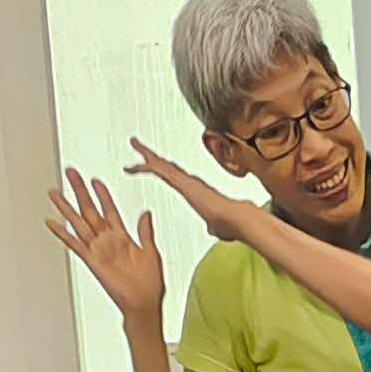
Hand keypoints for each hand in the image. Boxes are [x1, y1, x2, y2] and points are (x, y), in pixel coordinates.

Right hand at [43, 168, 164, 320]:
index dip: (102, 195)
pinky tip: (52, 222)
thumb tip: (146, 214)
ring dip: (66, 207)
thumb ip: (146, 232)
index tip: (96, 180)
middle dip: (80, 191)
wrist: (144, 304)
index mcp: (122, 238)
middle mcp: (107, 242)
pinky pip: (75, 244)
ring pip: (78, 223)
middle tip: (71, 173)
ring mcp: (98, 250)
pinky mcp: (92, 261)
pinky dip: (63, 233)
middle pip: (89, 210)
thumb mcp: (151, 252)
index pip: (109, 210)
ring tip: (54, 192)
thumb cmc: (149, 284)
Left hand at [128, 143, 270, 245]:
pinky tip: (136, 164)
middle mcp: (190, 181)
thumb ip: (213, 226)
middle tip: (137, 144)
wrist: (237, 221)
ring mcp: (186, 180)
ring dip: (145, 153)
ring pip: (161, 163)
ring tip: (133, 142)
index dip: (162, 169)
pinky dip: (147, 166)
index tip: (151, 165)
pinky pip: (161, 171)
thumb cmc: (231, 225)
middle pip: (166, 165)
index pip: (174, 176)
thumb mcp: (217, 227)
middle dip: (150, 155)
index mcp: (195, 190)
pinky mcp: (184, 182)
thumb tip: (213, 229)